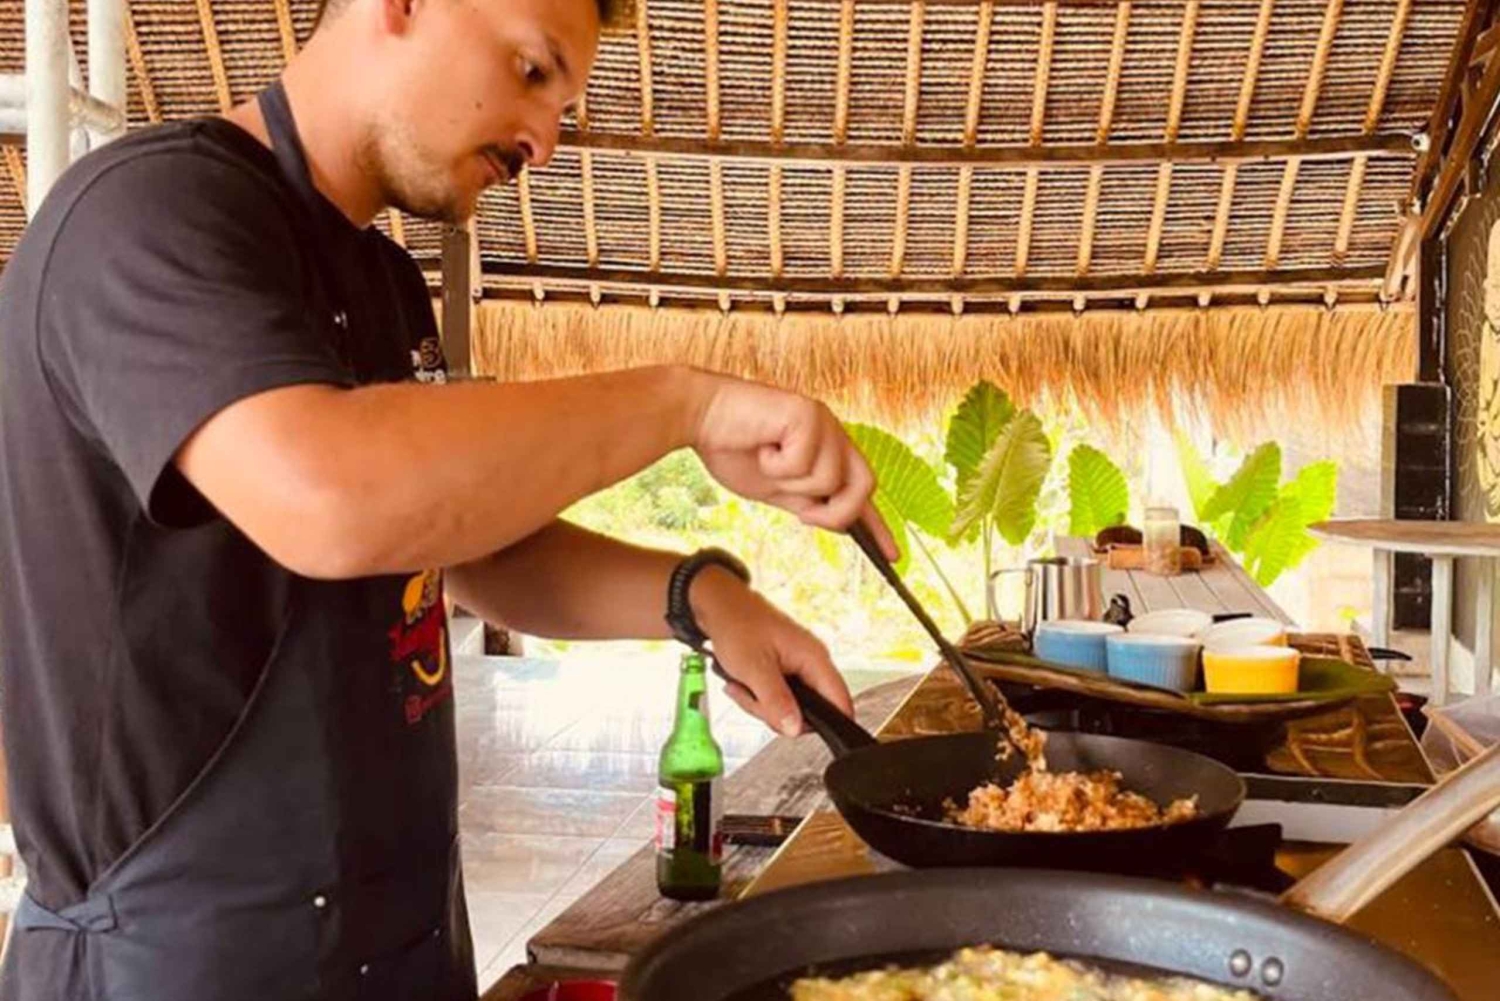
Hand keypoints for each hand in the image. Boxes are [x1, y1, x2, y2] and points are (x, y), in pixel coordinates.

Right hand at [687, 372, 898, 560]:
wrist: (699, 417)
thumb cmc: (732, 448)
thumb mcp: (776, 490)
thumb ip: (807, 503)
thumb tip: (838, 524)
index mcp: (829, 450)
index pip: (862, 492)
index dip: (879, 526)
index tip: (893, 557)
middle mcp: (833, 433)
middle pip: (864, 485)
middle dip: (836, 510)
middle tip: (802, 515)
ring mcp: (823, 421)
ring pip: (829, 480)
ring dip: (790, 483)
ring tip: (767, 461)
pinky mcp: (807, 413)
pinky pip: (803, 463)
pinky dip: (776, 465)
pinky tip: (761, 446)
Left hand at [690, 566, 853, 735]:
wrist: (718, 606)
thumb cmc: (737, 624)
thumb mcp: (754, 668)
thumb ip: (776, 702)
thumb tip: (795, 729)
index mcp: (814, 658)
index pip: (840, 702)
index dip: (826, 724)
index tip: (795, 726)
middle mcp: (811, 663)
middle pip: (810, 712)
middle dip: (777, 714)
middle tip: (754, 698)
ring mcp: (797, 667)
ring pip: (790, 708)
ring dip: (761, 705)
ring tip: (742, 686)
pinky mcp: (783, 671)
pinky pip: (777, 698)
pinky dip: (757, 697)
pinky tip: (742, 684)